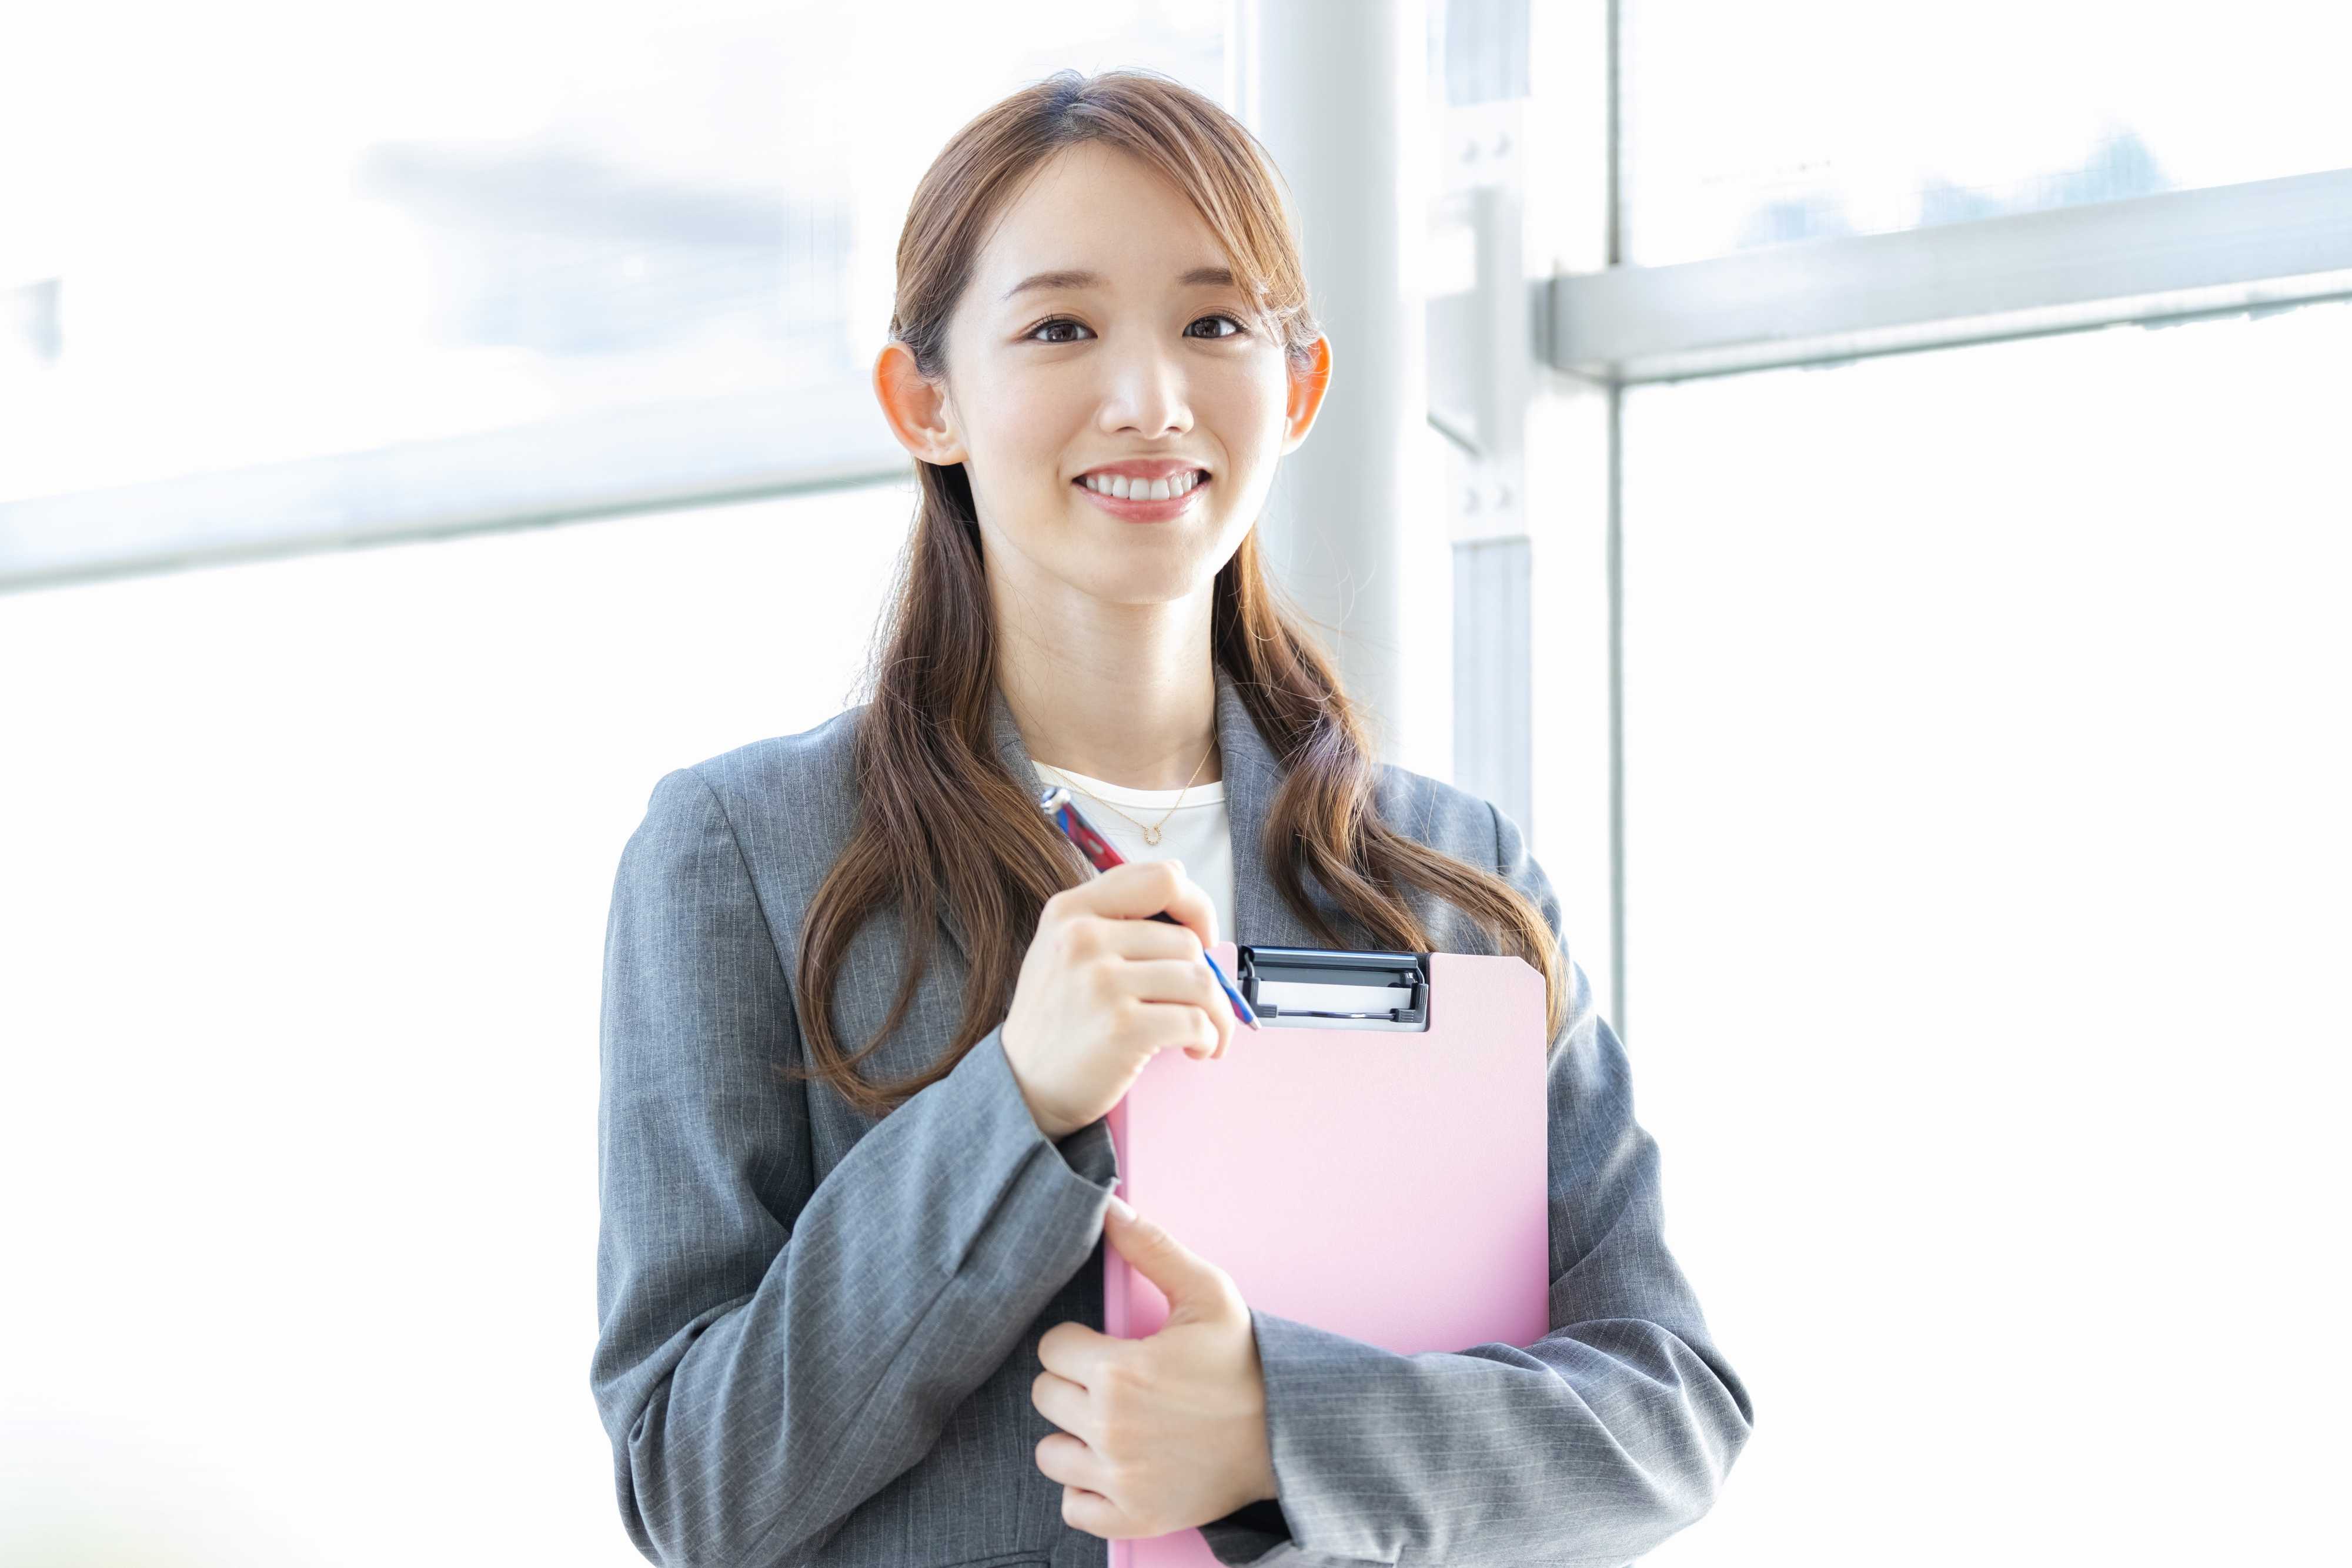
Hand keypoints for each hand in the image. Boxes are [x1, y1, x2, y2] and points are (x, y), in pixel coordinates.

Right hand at [1001, 860, 1237, 1141]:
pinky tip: (1195, 1049)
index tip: (1203, 937)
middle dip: (1207, 979)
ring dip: (1217, 1014)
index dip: (1197, 906)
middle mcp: (1082, 939)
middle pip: (1188, 942)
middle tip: (1199, 1007)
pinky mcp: (1122, 1027)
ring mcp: (1101, 983)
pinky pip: (1196, 1021)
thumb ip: (1112, 914)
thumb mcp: (1063, 947)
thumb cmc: (1057, 1018)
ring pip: (1201, 981)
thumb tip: (1183, 885)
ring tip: (1204, 1033)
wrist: (1023, 1086)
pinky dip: (1209, 1038)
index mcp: (1071, 910)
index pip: (1161, 878)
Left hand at [1031, 1197, 1279, 1538]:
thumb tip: (1108, 1205)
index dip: (1080, 1342)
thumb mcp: (1207, 1293)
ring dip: (1075, 1438)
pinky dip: (1088, 1490)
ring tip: (1116, 1424)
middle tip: (1118, 1384)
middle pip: (1044, 1396)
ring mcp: (1119, 1479)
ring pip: (1050, 1452)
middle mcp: (1111, 1428)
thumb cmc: (1245, 1361)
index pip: (1051, 1348)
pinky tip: (1118, 1466)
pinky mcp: (1132, 1518)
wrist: (1290, 1435)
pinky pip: (1072, 1506)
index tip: (1112, 1347)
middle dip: (1074, 1385)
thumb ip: (1151, 1248)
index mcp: (1120, 1370)